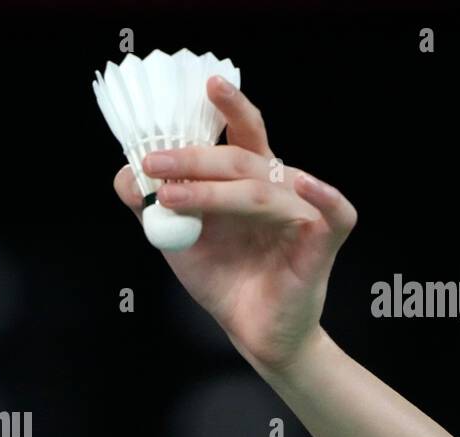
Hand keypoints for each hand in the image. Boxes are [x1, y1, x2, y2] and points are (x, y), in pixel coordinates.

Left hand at [113, 74, 357, 373]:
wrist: (250, 331)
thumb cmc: (224, 277)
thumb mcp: (177, 239)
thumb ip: (152, 206)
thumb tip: (126, 175)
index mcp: (249, 179)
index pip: (241, 132)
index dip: (227, 106)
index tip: (206, 83)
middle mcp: (279, 187)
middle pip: (241, 158)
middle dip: (194, 156)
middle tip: (154, 160)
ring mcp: (302, 213)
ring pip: (261, 190)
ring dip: (213, 192)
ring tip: (170, 197)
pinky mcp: (321, 243)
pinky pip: (334, 214)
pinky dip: (322, 196)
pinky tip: (302, 184)